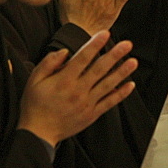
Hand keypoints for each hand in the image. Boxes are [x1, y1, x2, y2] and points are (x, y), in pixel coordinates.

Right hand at [18, 32, 137, 146]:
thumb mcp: (34, 80)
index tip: (105, 34)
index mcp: (63, 81)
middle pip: (99, 69)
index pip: (82, 58)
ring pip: (108, 85)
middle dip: (114, 55)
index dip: (94, 45)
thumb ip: (48, 63)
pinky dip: (121, 94)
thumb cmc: (35, 104)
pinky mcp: (92, 114)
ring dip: (122, 72)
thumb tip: (65, 51)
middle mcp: (77, 91)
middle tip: (127, 44)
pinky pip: (109, 102)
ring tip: (133, 62)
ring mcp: (86, 103)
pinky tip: (130, 84)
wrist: (38, 133)